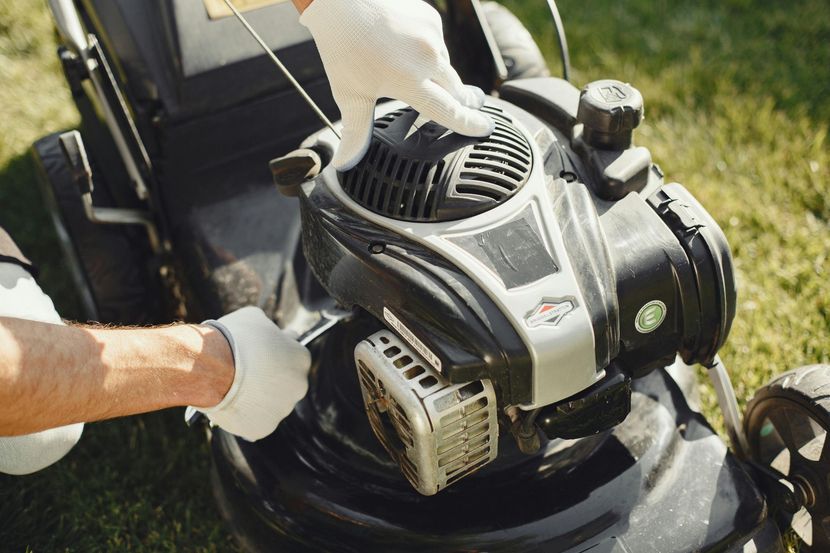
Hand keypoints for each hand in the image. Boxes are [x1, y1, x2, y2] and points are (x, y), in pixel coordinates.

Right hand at [191, 307, 310, 440]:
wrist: (211, 367)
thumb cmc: (232, 338)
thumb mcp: (254, 318)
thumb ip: (269, 329)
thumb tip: (274, 332)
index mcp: (301, 358)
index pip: (293, 357)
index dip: (276, 356)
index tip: (260, 356)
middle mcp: (299, 386)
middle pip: (286, 384)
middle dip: (269, 380)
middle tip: (246, 374)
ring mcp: (282, 409)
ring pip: (271, 405)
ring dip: (257, 399)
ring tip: (233, 389)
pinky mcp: (264, 428)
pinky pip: (255, 422)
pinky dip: (244, 416)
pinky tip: (230, 405)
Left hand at [300, 0, 494, 170]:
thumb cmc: (342, 47)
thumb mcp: (348, 94)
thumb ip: (356, 132)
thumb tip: (344, 165)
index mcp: (408, 81)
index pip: (448, 110)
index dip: (468, 123)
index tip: (485, 128)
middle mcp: (426, 59)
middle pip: (454, 90)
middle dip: (458, 100)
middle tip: (465, 108)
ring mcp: (431, 36)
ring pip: (444, 66)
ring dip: (435, 75)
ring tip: (410, 71)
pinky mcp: (431, 18)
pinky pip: (437, 43)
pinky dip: (427, 50)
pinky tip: (406, 47)